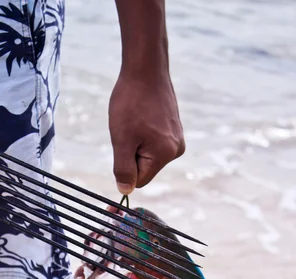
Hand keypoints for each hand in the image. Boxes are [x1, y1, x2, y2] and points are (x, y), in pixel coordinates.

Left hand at [109, 72, 184, 194]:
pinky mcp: (174, 129)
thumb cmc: (131, 102)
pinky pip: (152, 142)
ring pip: (147, 155)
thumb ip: (123, 169)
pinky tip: (141, 116)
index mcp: (166, 154)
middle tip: (128, 129)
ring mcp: (177, 138)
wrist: (145, 68)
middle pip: (144, 168)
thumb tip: (125, 191)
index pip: (139, 180)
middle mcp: (176, 149)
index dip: (125, 167)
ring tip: (135, 120)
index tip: (123, 143)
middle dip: (130, 153)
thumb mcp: (121, 139)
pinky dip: (142, 134)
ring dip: (135, 143)